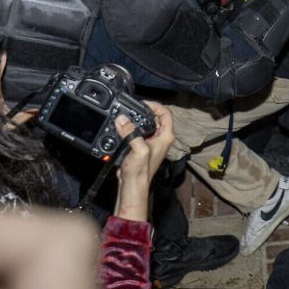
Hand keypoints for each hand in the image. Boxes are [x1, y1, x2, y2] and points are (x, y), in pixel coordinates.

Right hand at [115, 101, 173, 221]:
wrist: (132, 185)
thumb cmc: (141, 172)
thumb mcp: (138, 150)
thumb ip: (131, 133)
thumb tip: (122, 120)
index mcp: (166, 137)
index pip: (166, 113)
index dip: (155, 106)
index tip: (143, 104)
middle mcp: (161, 138)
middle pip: (155, 117)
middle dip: (144, 111)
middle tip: (132, 108)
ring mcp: (152, 142)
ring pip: (146, 124)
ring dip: (136, 119)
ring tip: (126, 116)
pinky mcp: (142, 146)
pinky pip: (138, 131)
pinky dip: (131, 127)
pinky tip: (123, 127)